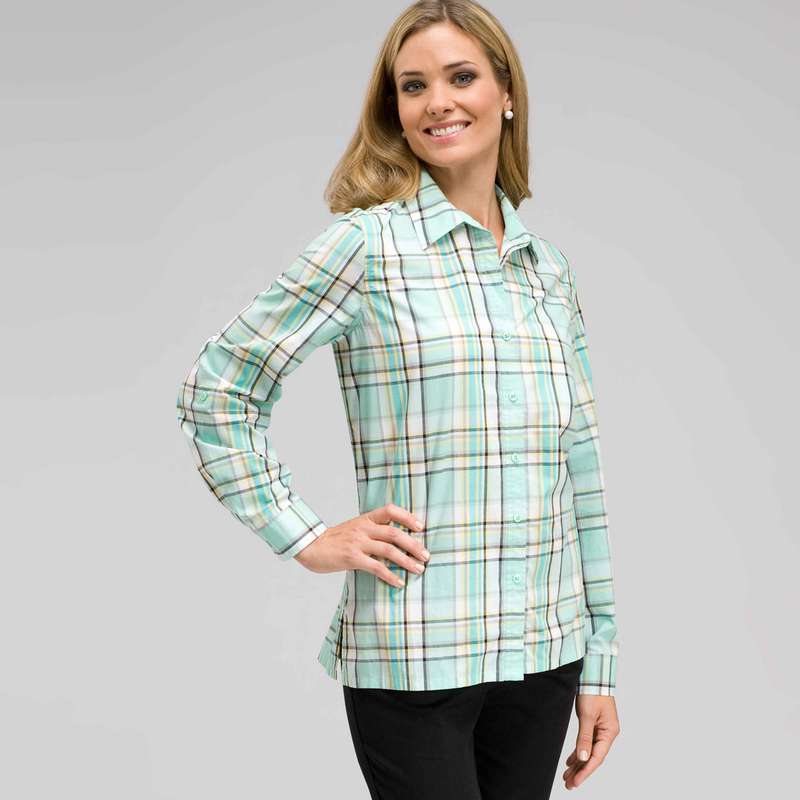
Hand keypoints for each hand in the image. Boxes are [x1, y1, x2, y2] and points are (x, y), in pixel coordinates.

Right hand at [293, 503, 429, 586]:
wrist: (310, 547)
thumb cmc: (335, 540)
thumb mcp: (354, 529)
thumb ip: (372, 531)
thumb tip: (396, 541)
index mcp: (365, 519)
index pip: (390, 510)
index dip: (407, 516)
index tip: (420, 527)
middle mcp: (363, 528)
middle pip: (395, 533)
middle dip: (414, 545)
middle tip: (426, 556)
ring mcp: (357, 543)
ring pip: (389, 550)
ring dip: (407, 561)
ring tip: (419, 570)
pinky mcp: (352, 558)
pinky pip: (376, 567)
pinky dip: (390, 575)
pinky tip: (400, 582)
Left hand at [562, 694, 619, 789]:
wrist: (593, 675)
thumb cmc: (592, 692)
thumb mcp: (587, 715)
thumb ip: (584, 737)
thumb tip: (583, 758)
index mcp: (610, 732)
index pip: (597, 757)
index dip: (586, 771)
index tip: (575, 782)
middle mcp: (607, 733)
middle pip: (593, 757)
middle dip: (581, 771)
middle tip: (569, 784)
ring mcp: (601, 729)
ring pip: (589, 751)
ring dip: (579, 764)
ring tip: (567, 776)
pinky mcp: (594, 725)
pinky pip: (586, 743)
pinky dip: (579, 753)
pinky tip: (571, 762)